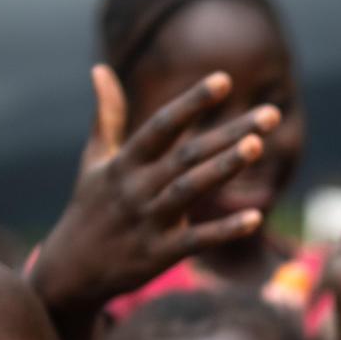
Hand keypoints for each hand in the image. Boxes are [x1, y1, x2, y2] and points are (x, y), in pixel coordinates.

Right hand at [32, 68, 279, 311]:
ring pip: (190, 189)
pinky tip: (256, 218)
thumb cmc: (89, 208)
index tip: (224, 79)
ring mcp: (148, 221)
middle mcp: (136, 187)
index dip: (192, 102)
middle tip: (270, 115)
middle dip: (230, 133)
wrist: (70, 271)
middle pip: (188, 154)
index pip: (162, 125)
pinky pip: (196, 240)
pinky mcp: (158, 254)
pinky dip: (225, 230)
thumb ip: (106, 116)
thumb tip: (100, 69)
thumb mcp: (94, 160)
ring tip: (257, 146)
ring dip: (224, 168)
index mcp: (124, 163)